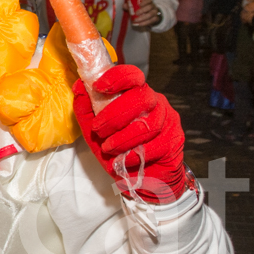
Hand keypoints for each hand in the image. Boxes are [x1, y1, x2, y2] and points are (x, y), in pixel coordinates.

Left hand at [73, 65, 184, 202]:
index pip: (132, 76)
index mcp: (136, 94)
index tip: (98, 87)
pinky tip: (124, 159)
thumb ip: (87, 110)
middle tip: (98, 129)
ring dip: (123, 138)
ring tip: (109, 148)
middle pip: (141, 97)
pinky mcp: (174, 141)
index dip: (117, 78)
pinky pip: (157, 145)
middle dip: (115, 114)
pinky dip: (135, 154)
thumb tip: (78, 86)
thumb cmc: (119, 149)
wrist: (144, 177)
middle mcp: (155, 103)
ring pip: (149, 123)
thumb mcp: (95, 131)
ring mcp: (168, 120)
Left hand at [131, 0, 160, 27]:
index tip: (139, 5)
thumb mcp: (137, 7)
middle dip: (143, 10)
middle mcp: (153, 6)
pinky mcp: (156, 18)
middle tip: (136, 13)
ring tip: (136, 20)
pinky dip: (145, 23)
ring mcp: (155, 12)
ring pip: (151, 14)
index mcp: (149, 2)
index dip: (145, 2)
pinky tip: (140, 24)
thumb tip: (124, 5)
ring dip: (143, 18)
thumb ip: (131, 6)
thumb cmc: (142, 9)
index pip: (149, 0)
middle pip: (150, 7)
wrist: (152, 16)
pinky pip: (151, 21)